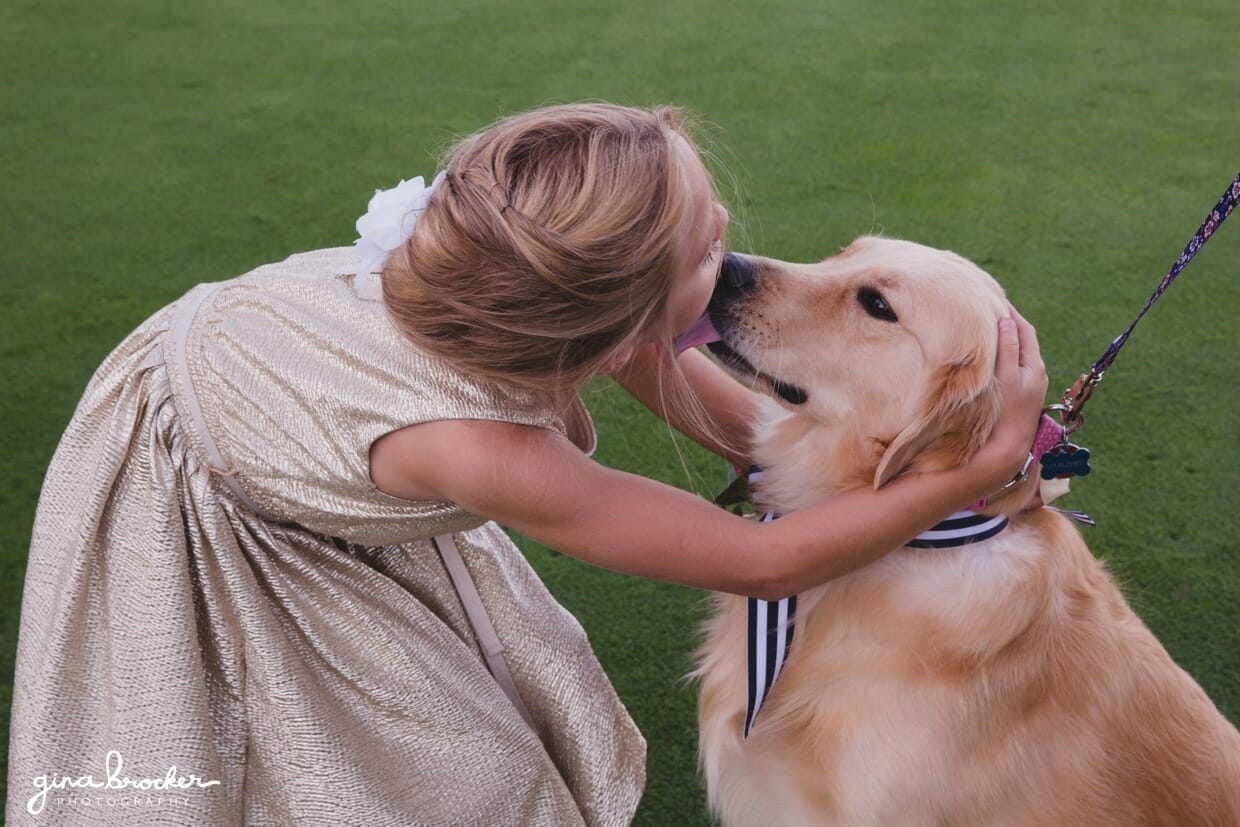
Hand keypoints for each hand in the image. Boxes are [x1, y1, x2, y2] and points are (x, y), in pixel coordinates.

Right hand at [971, 308, 1048, 491]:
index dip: (1011, 313)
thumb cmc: (1007, 412)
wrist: (1008, 449)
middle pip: (1022, 340)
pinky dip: (999, 356)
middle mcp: (1034, 374)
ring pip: (1015, 354)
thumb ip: (1008, 348)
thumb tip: (1006, 320)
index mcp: (1035, 366)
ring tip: (984, 329)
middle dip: (1007, 325)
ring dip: (1002, 340)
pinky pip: (1009, 367)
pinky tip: (985, 357)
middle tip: (987, 310)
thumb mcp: (1008, 376)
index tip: (995, 300)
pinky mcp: (1016, 396)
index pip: (1025, 330)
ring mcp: (1026, 386)